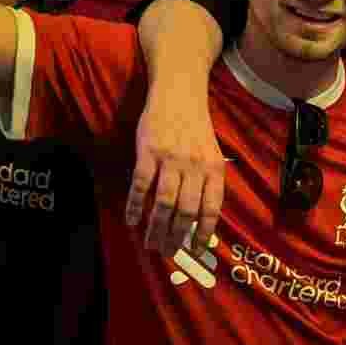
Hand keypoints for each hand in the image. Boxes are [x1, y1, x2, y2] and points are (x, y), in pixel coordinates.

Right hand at [127, 91, 228, 256]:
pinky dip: (135, 206)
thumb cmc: (195, 127)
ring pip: (164, 203)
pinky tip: (132, 221)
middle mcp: (195, 166)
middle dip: (176, 237)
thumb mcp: (210, 153)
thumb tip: (200, 219)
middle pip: (186, 211)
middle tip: (167, 252)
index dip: (203, 233)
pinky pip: (141, 185)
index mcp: (214, 169)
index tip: (195, 251)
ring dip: (156, 228)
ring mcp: (171, 159)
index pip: (211, 209)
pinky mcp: (148, 151)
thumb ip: (206, 181)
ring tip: (150, 244)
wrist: (179, 92)